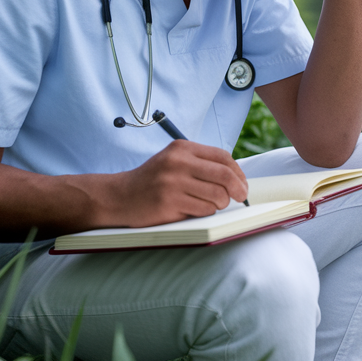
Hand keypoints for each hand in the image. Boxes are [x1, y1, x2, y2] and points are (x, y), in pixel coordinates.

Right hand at [112, 140, 248, 226]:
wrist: (119, 196)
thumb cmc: (153, 180)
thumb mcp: (174, 160)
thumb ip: (200, 163)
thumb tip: (236, 176)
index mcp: (181, 148)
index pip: (223, 157)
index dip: (238, 172)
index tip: (242, 184)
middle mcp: (177, 162)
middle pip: (224, 176)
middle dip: (238, 189)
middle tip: (240, 197)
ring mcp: (172, 183)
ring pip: (217, 196)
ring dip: (220, 204)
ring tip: (211, 204)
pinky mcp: (168, 203)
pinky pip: (203, 210)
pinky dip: (206, 212)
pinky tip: (193, 209)